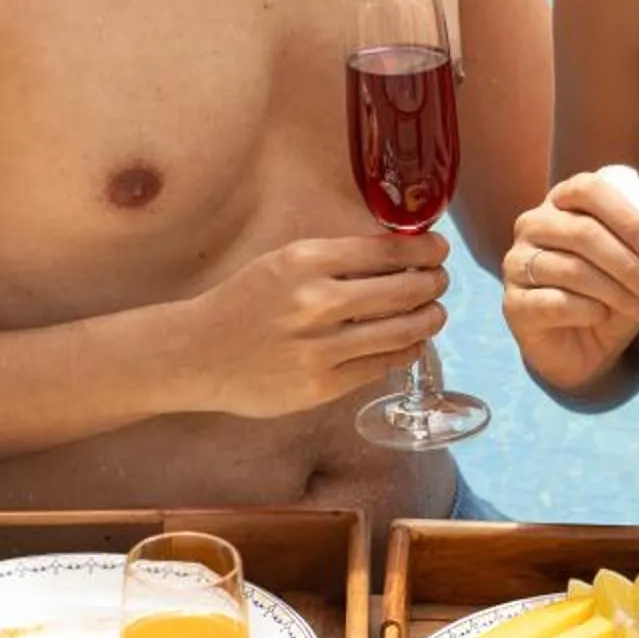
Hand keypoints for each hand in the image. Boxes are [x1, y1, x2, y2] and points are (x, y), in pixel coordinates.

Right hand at [180, 232, 449, 419]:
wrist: (197, 353)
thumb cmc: (243, 302)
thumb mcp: (283, 261)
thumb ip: (336, 257)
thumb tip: (398, 252)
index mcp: (306, 261)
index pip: (387, 252)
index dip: (424, 251)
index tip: (439, 251)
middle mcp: (316, 302)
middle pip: (401, 291)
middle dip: (432, 285)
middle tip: (441, 282)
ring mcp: (319, 348)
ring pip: (399, 332)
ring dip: (427, 320)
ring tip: (435, 313)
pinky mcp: (320, 386)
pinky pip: (380, 367)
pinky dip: (406, 352)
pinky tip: (412, 343)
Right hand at [502, 170, 638, 395]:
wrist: (586, 348)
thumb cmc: (615, 294)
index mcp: (565, 201)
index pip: (589, 190)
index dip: (628, 218)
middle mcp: (534, 224)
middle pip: (583, 232)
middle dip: (631, 266)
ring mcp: (518, 263)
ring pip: (572, 270)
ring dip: (619, 294)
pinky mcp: (514, 303)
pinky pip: (555, 303)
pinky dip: (589, 312)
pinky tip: (601, 318)